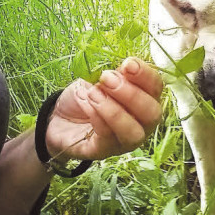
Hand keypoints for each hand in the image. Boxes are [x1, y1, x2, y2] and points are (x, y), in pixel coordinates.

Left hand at [46, 57, 163, 161]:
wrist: (59, 117)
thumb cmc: (86, 95)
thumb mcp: (100, 79)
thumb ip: (116, 75)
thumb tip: (126, 69)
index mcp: (145, 99)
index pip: (156, 88)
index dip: (146, 75)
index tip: (128, 64)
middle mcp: (142, 123)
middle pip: (152, 113)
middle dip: (131, 94)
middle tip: (107, 78)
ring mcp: (125, 140)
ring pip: (133, 132)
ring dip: (114, 110)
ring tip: (93, 93)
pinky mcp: (105, 151)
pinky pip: (107, 137)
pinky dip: (97, 117)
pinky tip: (86, 103)